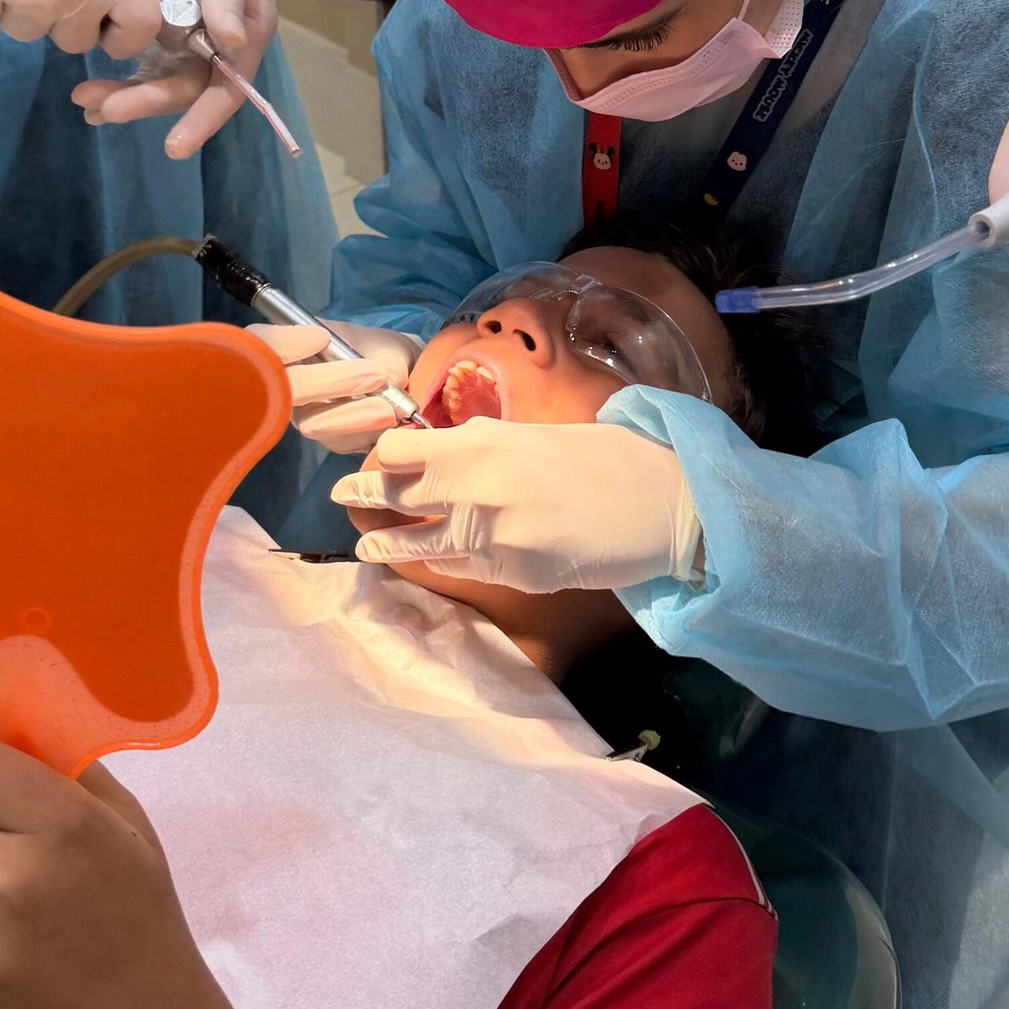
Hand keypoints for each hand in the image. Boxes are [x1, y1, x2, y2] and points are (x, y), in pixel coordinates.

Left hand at [73, 0, 277, 158]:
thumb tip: (230, 43)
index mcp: (246, 33)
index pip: (228, 92)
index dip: (202, 121)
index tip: (173, 146)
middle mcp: (222, 45)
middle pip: (185, 91)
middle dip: (145, 104)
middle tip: (100, 109)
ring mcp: (192, 37)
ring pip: (160, 81)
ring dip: (126, 95)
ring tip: (84, 103)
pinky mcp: (166, 24)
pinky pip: (143, 61)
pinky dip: (119, 75)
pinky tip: (88, 87)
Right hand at [249, 321, 423, 454]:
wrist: (396, 374)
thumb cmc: (376, 349)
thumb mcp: (380, 341)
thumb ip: (381, 356)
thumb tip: (389, 378)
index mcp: (289, 349)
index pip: (265, 343)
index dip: (284, 343)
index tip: (321, 338)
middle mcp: (286, 386)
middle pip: (289, 389)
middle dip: (330, 383)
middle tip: (376, 375)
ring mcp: (303, 415)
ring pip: (314, 422)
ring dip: (355, 415)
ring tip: (390, 407)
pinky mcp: (329, 439)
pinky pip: (340, 441)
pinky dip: (367, 432)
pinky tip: (389, 423)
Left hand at [331, 419, 702, 592]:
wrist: (665, 503)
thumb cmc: (610, 458)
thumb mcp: (539, 435)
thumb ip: (487, 444)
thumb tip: (444, 452)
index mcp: (484, 440)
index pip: (401, 449)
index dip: (383, 455)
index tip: (376, 457)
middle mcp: (477, 485)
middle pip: (397, 493)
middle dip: (365, 494)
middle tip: (343, 494)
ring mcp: (491, 535)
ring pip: (417, 543)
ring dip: (384, 543)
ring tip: (364, 544)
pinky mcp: (512, 573)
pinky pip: (462, 569)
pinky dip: (439, 564)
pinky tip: (423, 562)